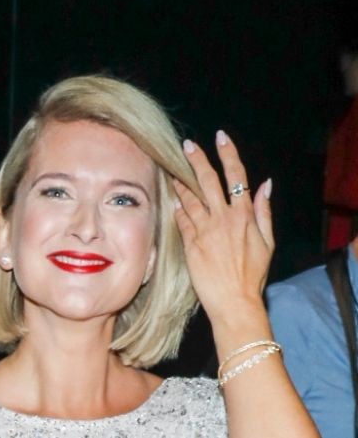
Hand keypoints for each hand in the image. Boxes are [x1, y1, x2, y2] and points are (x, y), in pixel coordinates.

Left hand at [172, 130, 273, 322]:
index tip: (220, 137)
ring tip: (172, 170)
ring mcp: (205, 231)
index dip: (228, 154)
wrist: (234, 302)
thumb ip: (264, 212)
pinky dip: (177, 208)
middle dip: (196, 160)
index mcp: (245, 216)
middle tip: (186, 144)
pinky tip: (173, 200)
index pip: (236, 177)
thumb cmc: (253, 274)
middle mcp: (224, 219)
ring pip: (189, 198)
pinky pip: (181, 219)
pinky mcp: (189, 244)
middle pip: (207, 181)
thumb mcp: (267, 242)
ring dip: (181, 182)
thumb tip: (266, 185)